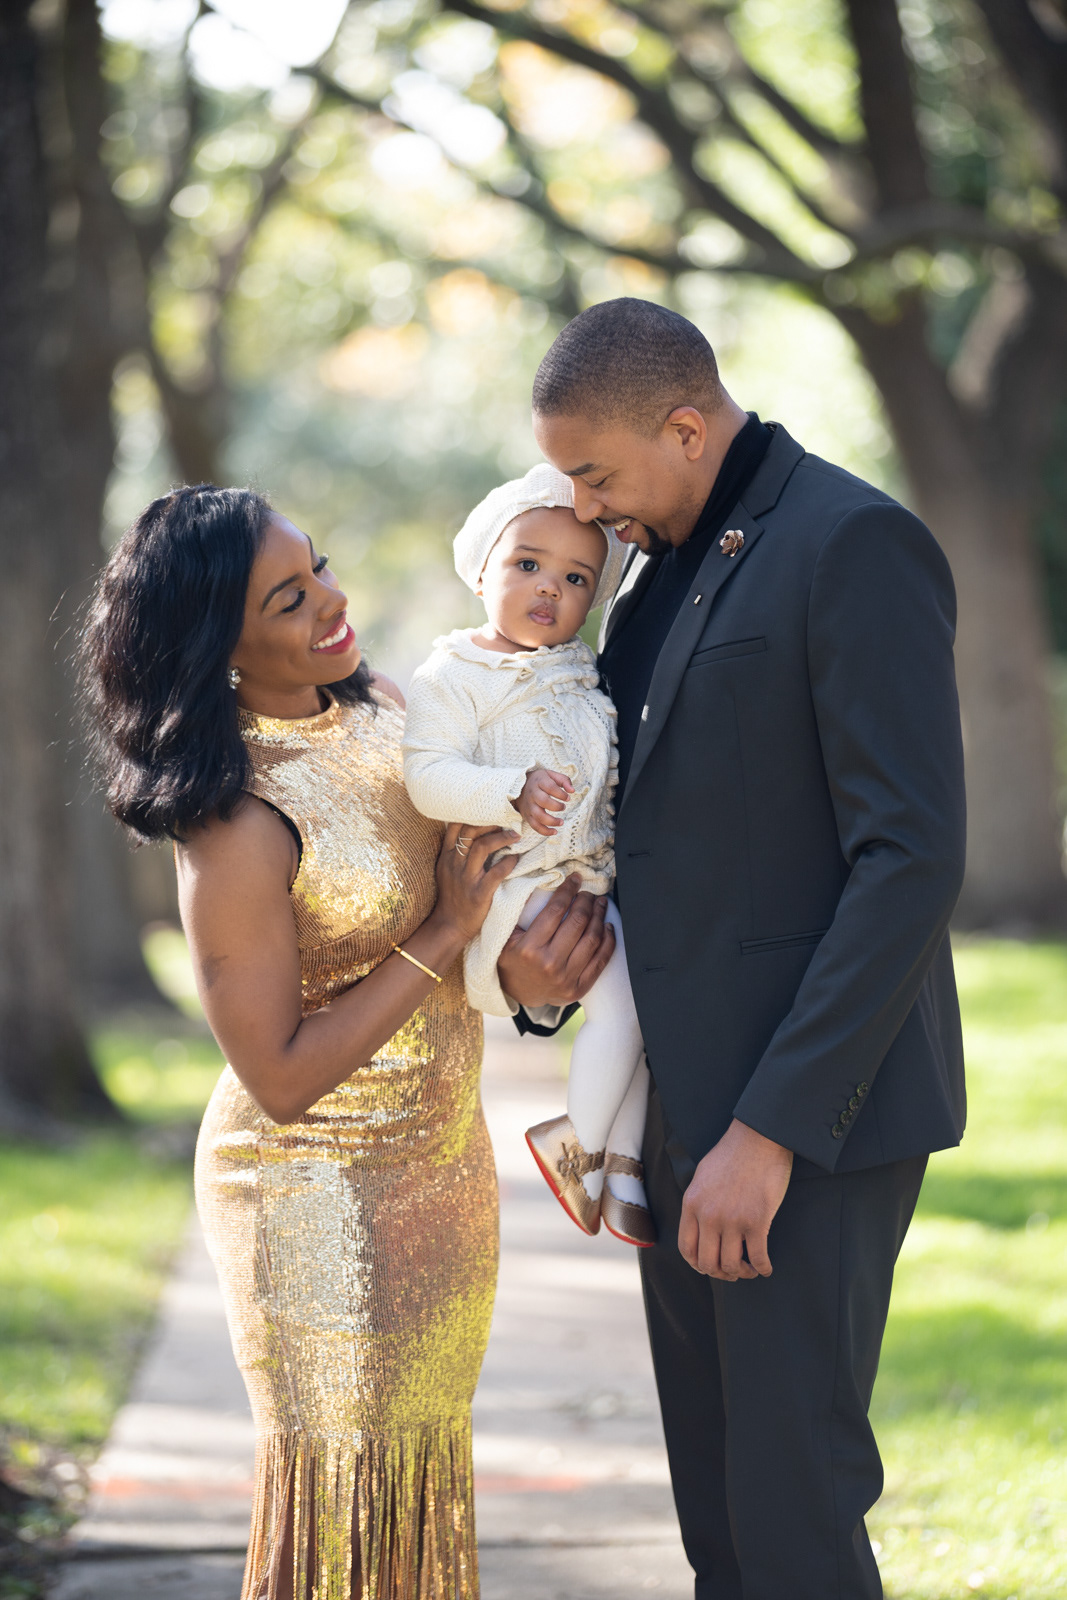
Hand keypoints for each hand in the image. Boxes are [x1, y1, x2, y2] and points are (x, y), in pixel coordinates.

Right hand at [431, 823, 517, 942]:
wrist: (449, 925)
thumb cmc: (452, 896)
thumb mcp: (446, 870)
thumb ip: (456, 852)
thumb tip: (474, 832)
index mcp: (446, 856)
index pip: (455, 825)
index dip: (473, 814)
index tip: (490, 811)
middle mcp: (454, 864)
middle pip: (469, 831)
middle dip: (490, 822)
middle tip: (507, 820)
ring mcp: (466, 878)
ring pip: (482, 847)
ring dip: (501, 838)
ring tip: (516, 836)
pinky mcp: (479, 893)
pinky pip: (496, 872)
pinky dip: (508, 863)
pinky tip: (516, 859)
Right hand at [496, 874, 615, 1007]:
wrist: (519, 993)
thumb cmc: (513, 959)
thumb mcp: (506, 936)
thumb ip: (519, 912)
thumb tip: (539, 882)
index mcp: (529, 948)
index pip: (555, 910)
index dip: (568, 890)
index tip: (575, 879)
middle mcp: (549, 963)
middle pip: (577, 922)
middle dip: (586, 901)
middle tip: (589, 893)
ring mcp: (566, 978)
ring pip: (592, 939)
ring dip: (600, 916)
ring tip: (600, 904)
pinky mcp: (579, 988)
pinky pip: (601, 961)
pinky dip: (609, 941)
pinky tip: (607, 926)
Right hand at [513, 768, 573, 836]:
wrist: (520, 786)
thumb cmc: (540, 781)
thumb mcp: (551, 775)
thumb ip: (564, 780)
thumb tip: (572, 791)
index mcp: (539, 782)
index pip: (550, 787)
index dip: (561, 794)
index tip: (568, 798)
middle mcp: (532, 794)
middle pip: (543, 801)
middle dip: (556, 806)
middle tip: (563, 807)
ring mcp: (529, 806)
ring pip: (538, 816)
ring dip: (552, 821)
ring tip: (561, 822)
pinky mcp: (527, 815)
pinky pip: (534, 826)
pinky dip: (544, 831)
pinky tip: (554, 831)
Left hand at [678, 1119, 792, 1280]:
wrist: (759, 1138)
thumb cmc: (733, 1154)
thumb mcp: (702, 1176)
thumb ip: (698, 1203)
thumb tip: (699, 1225)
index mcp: (692, 1204)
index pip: (686, 1249)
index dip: (698, 1264)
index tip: (709, 1266)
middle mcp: (708, 1216)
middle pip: (708, 1263)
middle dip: (721, 1273)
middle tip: (733, 1271)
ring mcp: (732, 1220)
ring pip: (732, 1265)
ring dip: (742, 1273)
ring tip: (750, 1269)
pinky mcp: (757, 1221)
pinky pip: (758, 1257)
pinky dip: (763, 1268)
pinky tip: (766, 1268)